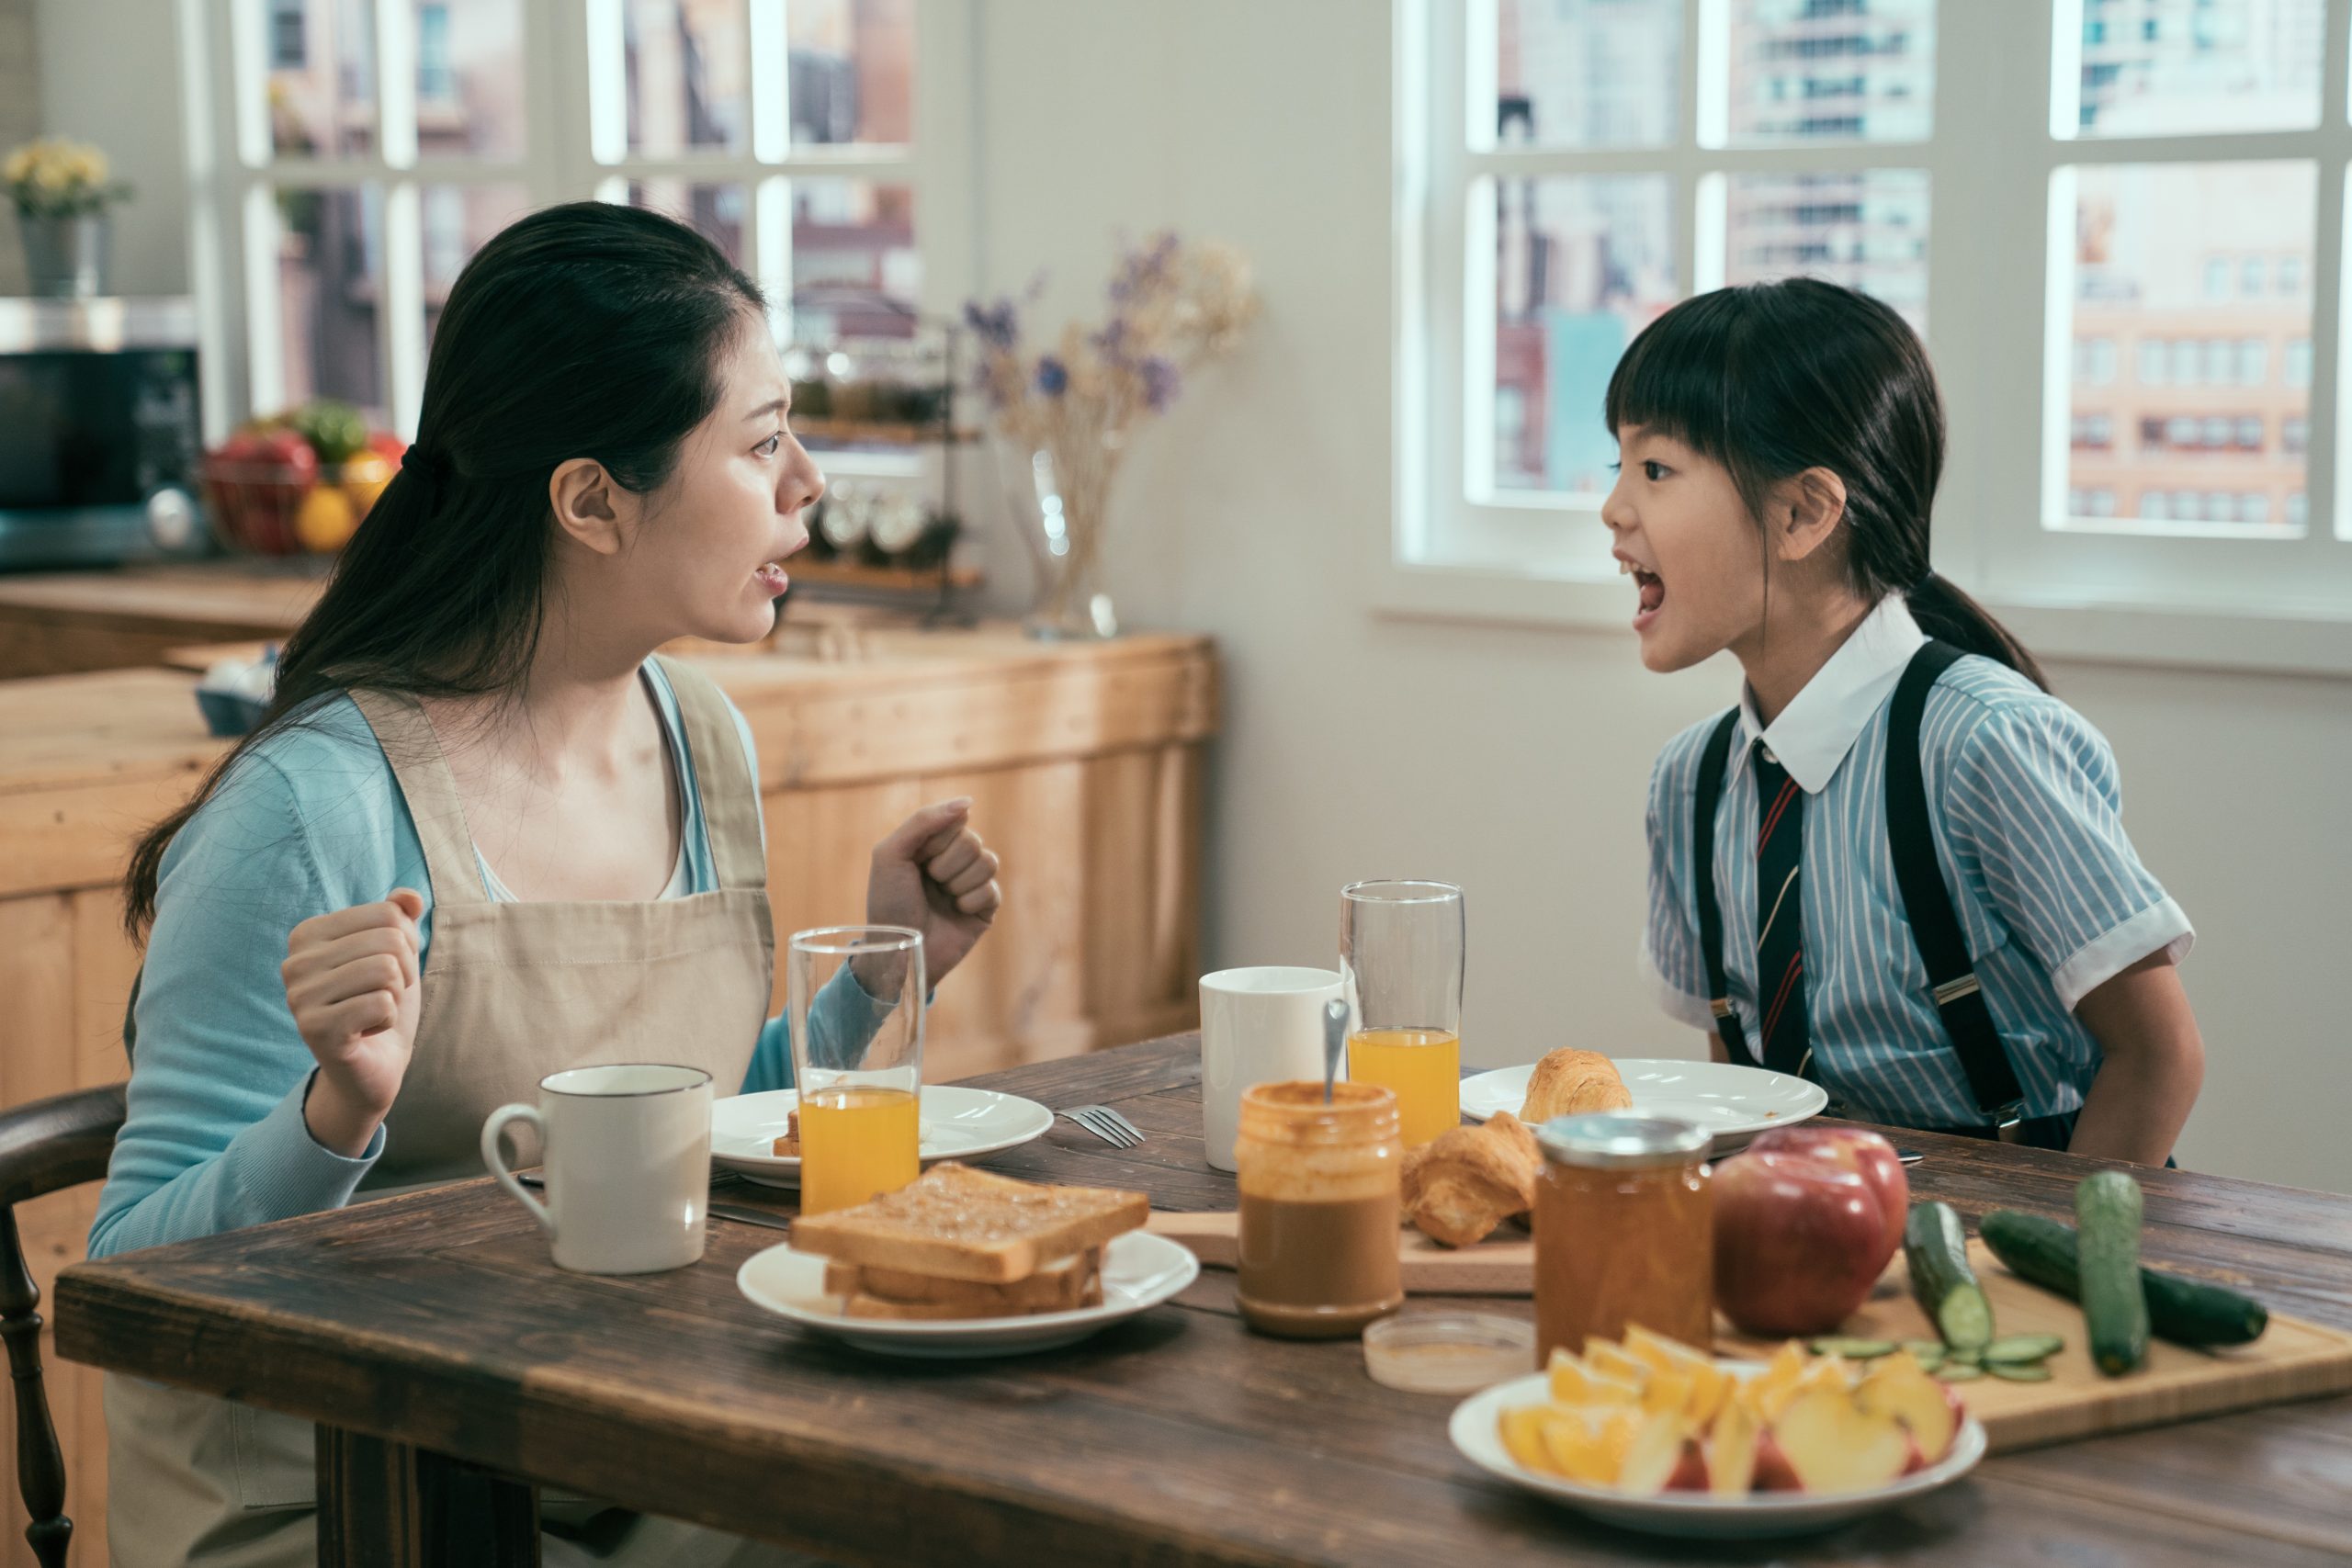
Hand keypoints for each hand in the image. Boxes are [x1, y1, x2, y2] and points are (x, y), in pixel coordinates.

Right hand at [282, 890, 423, 1155]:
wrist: (374, 1065)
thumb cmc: (381, 1001)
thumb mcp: (396, 953)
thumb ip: (400, 918)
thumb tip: (410, 896)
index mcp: (307, 934)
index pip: (388, 914)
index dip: (404, 945)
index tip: (383, 971)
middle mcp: (294, 963)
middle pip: (389, 940)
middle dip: (402, 972)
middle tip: (381, 996)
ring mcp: (299, 997)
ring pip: (386, 970)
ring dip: (394, 996)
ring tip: (372, 1011)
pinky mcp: (314, 1029)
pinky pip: (382, 1003)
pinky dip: (387, 1019)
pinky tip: (366, 1032)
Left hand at [863, 799, 1001, 990]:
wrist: (899, 952)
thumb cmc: (889, 904)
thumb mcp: (891, 854)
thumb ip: (924, 821)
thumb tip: (968, 803)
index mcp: (930, 844)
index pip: (955, 821)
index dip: (937, 841)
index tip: (917, 861)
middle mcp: (952, 860)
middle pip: (973, 841)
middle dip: (948, 865)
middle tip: (930, 883)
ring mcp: (970, 883)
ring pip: (988, 861)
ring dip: (960, 883)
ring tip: (944, 899)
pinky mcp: (985, 907)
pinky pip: (993, 889)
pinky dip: (970, 901)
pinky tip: (957, 912)